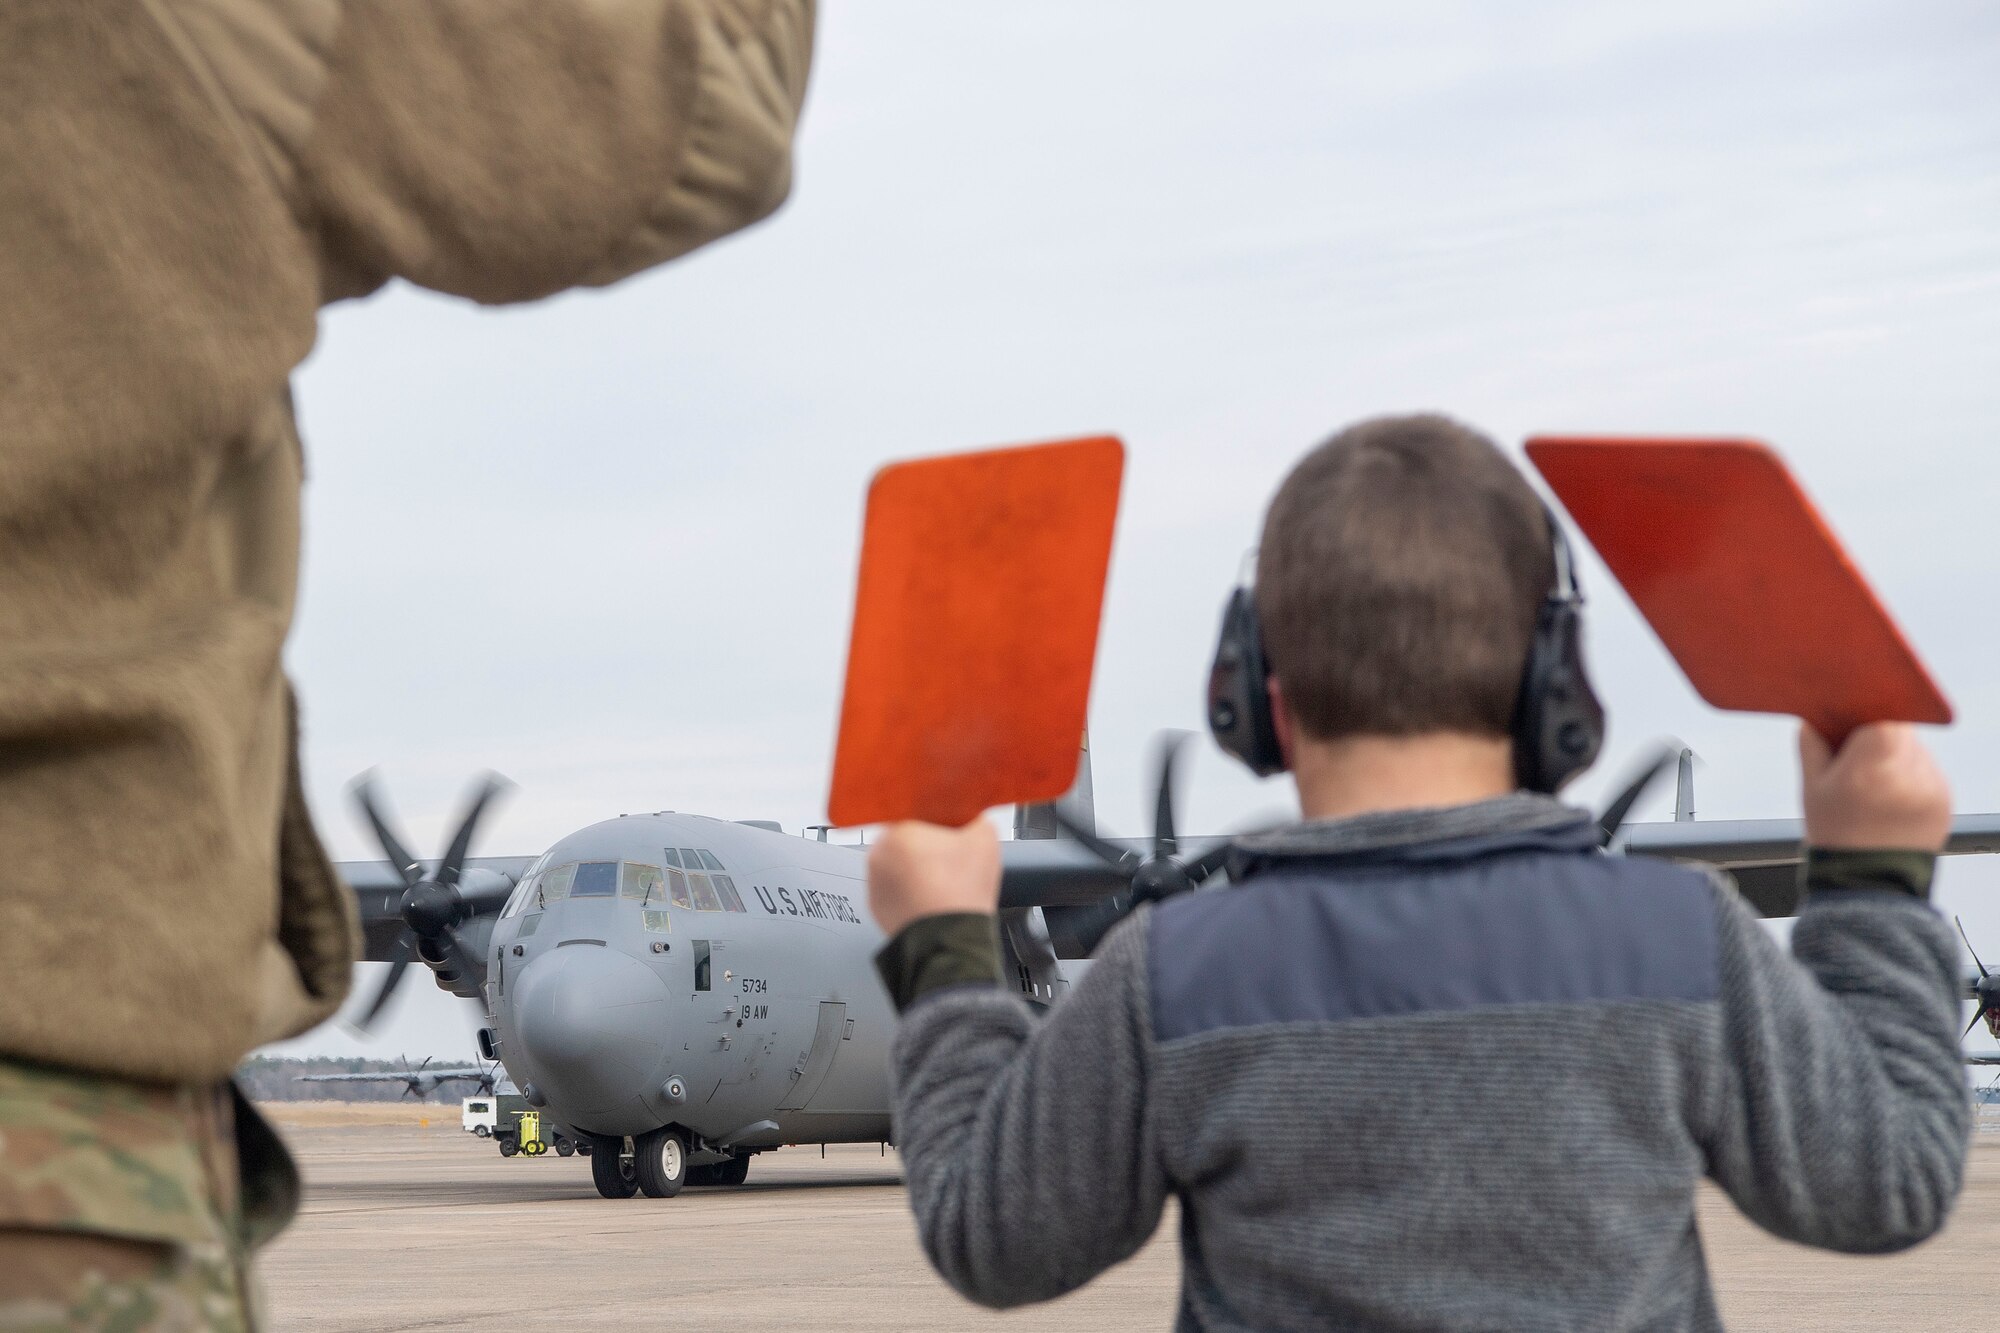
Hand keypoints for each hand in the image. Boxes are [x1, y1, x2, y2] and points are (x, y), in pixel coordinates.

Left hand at [867, 819, 1001, 937]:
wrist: (949, 941)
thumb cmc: (961, 894)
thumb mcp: (985, 841)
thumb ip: (977, 818)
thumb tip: (974, 816)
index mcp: (899, 832)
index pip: (916, 811)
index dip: (936, 821)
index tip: (948, 828)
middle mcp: (878, 855)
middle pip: (905, 839)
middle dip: (924, 846)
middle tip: (948, 858)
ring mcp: (874, 882)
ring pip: (897, 864)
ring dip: (914, 869)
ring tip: (941, 882)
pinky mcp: (876, 906)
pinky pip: (893, 889)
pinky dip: (908, 891)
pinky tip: (930, 897)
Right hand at [1800, 722, 1950, 851]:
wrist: (1869, 883)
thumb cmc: (1837, 837)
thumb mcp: (1811, 788)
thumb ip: (1812, 745)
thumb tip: (1813, 719)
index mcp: (1873, 762)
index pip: (1879, 713)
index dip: (1862, 713)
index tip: (1848, 724)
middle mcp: (1908, 770)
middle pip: (1897, 729)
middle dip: (1876, 737)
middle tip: (1856, 759)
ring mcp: (1931, 785)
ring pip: (1912, 750)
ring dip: (1894, 757)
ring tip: (1874, 787)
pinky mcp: (1945, 798)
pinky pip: (1926, 772)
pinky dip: (1909, 778)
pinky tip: (1890, 800)